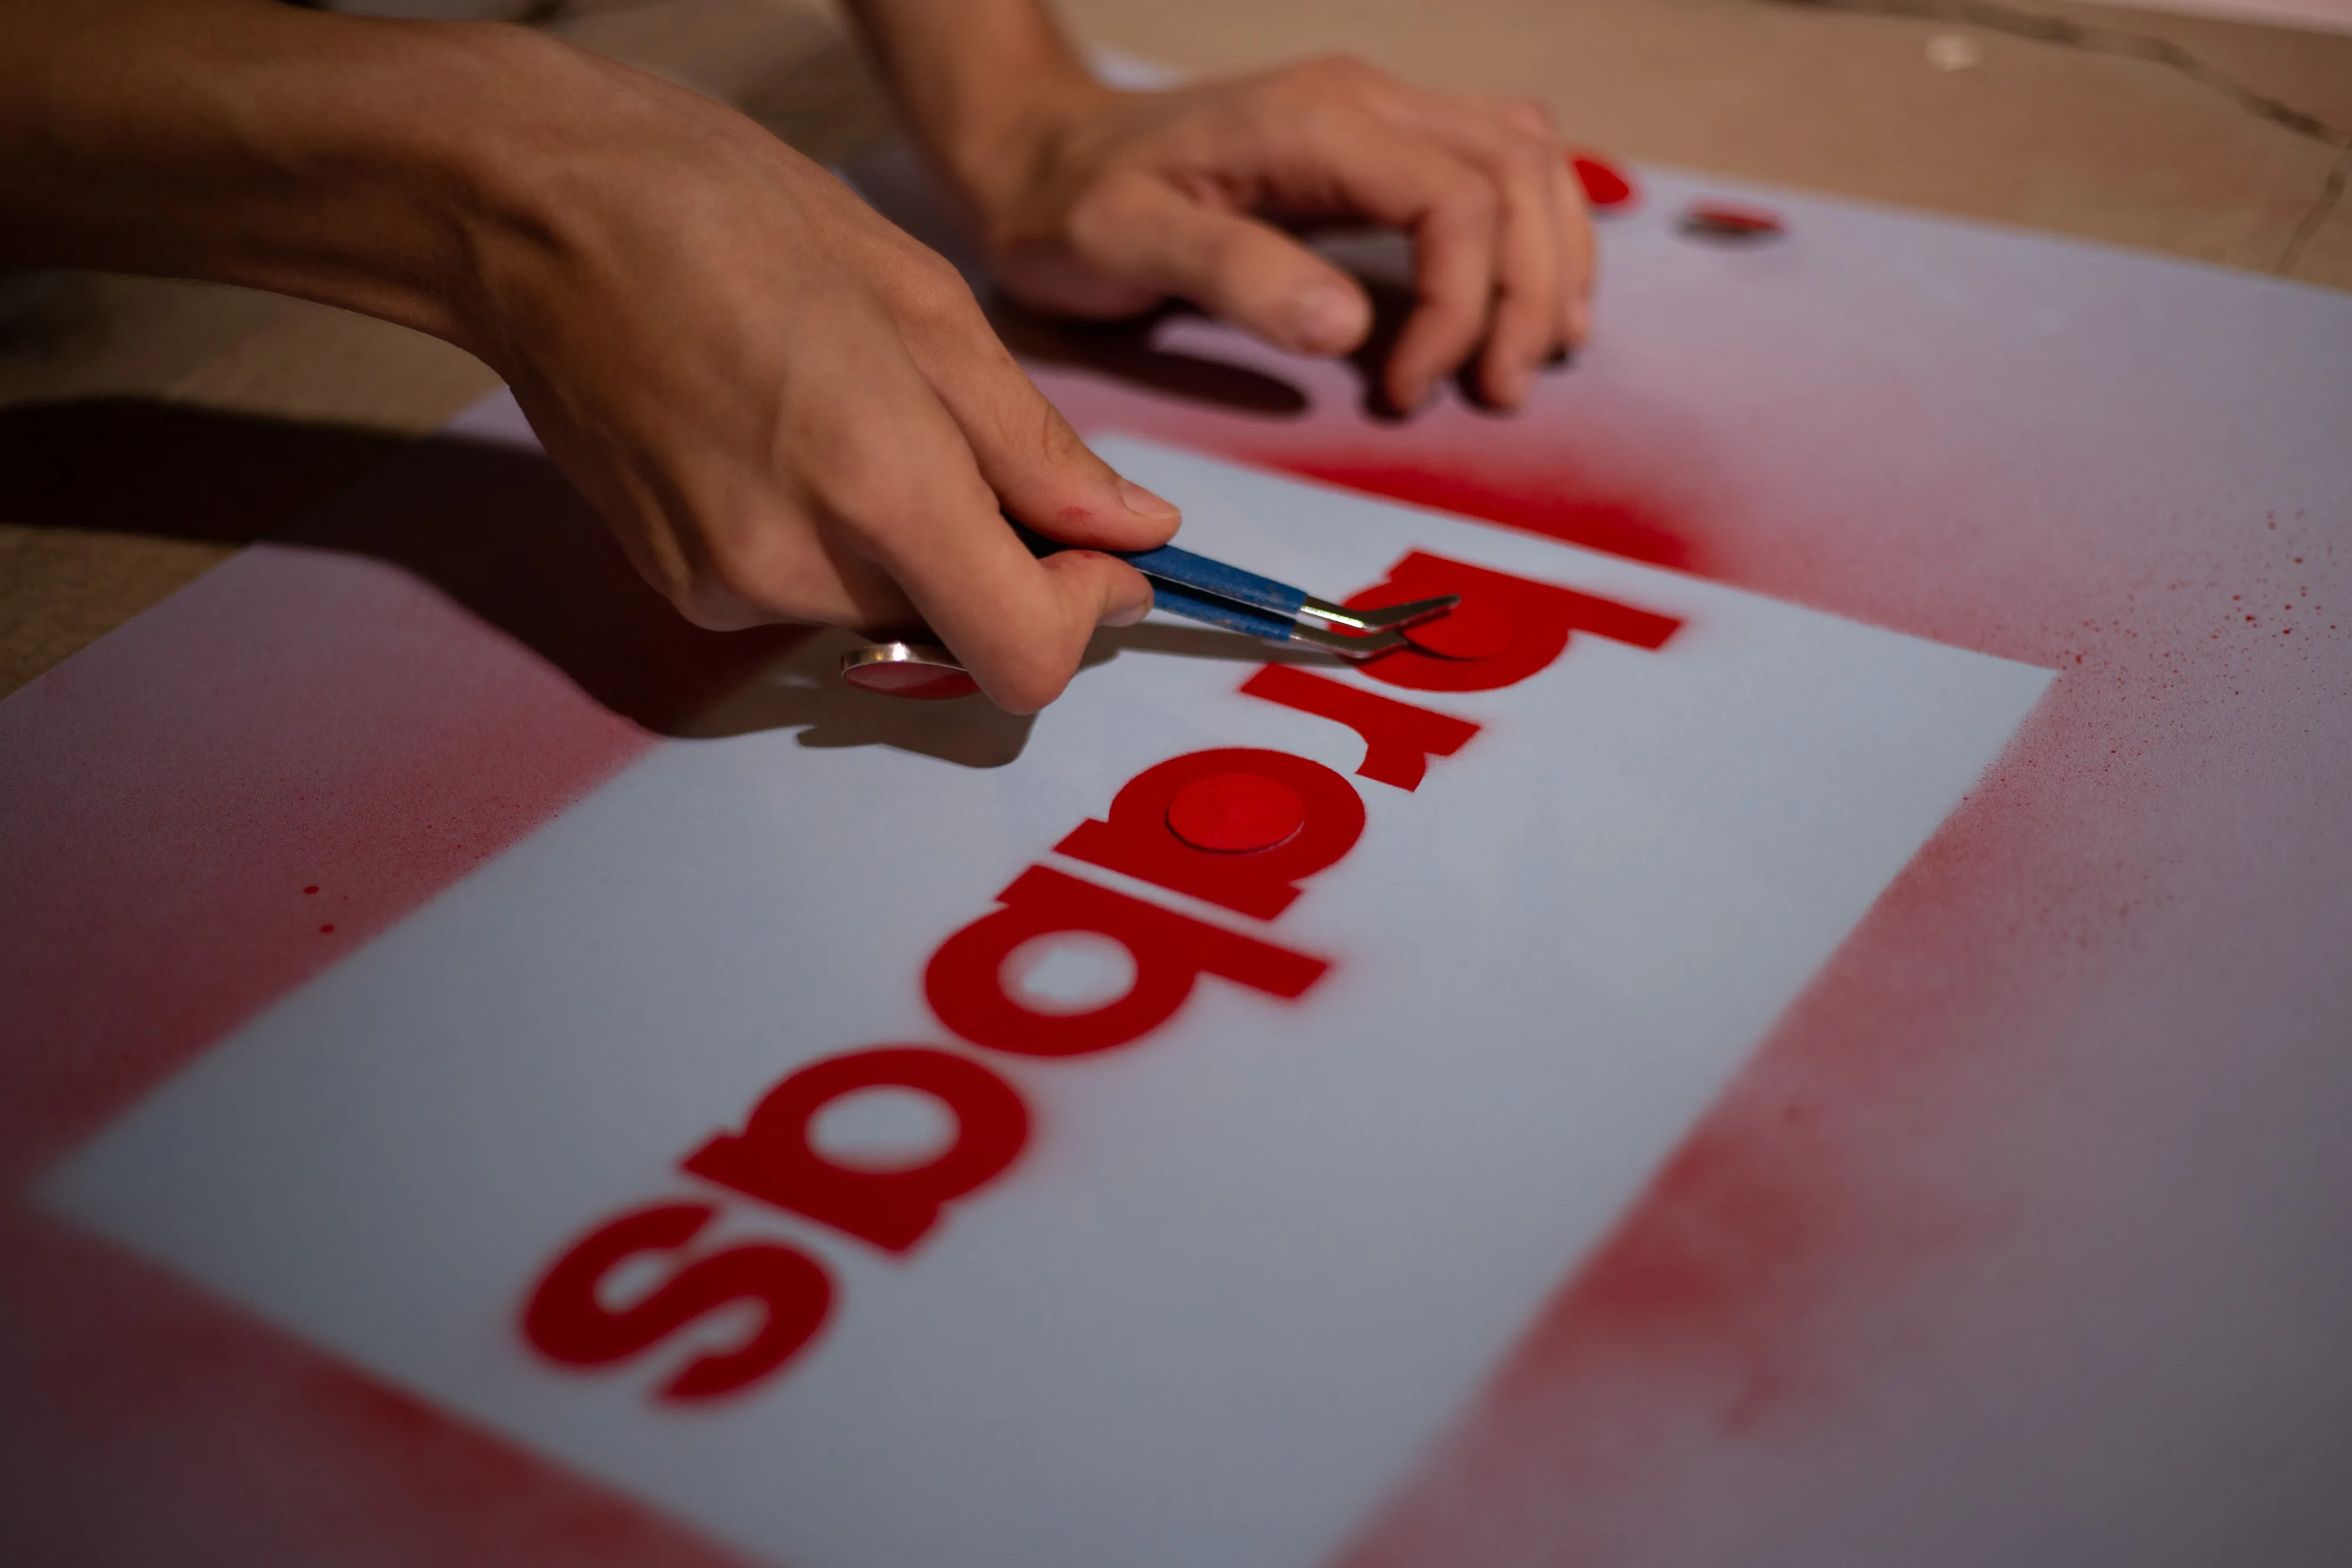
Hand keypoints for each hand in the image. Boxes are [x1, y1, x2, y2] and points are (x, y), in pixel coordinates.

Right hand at [461, 37, 1178, 711]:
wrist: (537, 214)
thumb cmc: (726, 217)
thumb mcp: (926, 305)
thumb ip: (1036, 448)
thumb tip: (1134, 531)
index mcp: (879, 486)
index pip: (1023, 656)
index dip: (1081, 615)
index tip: (1099, 556)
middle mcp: (796, 567)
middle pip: (960, 634)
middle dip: (997, 563)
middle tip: (968, 447)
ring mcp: (726, 588)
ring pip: (886, 612)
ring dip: (910, 546)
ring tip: (855, 414)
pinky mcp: (680, 587)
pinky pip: (806, 595)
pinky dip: (833, 541)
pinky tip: (789, 438)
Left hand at [959, 57, 1593, 413]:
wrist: (1039, 155)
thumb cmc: (1073, 207)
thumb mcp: (1128, 244)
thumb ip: (1237, 277)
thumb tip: (1349, 327)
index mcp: (1315, 122)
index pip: (1454, 202)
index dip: (1462, 307)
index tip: (1408, 396)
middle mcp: (1364, 100)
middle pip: (1513, 173)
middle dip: (1526, 291)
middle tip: (1496, 392)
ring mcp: (1376, 113)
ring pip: (1522, 157)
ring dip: (1547, 256)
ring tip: (1530, 356)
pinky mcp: (1375, 143)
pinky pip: (1494, 163)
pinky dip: (1526, 233)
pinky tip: (1514, 303)